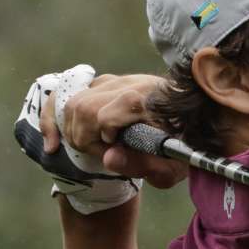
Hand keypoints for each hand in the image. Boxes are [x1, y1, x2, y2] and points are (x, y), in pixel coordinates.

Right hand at [37, 70, 186, 188]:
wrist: (194, 124)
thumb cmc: (183, 149)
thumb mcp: (170, 167)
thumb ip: (142, 164)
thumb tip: (108, 158)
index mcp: (149, 101)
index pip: (105, 117)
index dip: (103, 141)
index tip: (114, 153)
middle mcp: (130, 84)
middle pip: (84, 106)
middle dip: (83, 136)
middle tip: (100, 152)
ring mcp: (116, 80)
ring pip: (74, 100)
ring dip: (73, 129)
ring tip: (92, 146)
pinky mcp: (105, 83)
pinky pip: (69, 92)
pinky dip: (56, 116)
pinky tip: (55, 141)